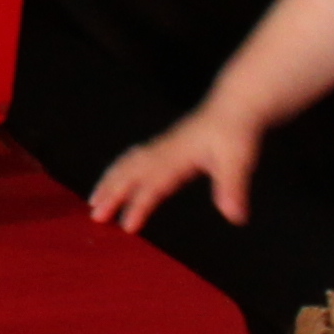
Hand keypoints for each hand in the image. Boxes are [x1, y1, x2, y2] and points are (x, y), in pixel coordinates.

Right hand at [88, 108, 259, 230]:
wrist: (234, 106)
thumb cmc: (236, 133)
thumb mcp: (239, 162)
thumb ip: (233, 189)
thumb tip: (234, 217)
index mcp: (178, 156)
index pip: (153, 184)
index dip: (139, 205)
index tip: (126, 227)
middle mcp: (164, 151)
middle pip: (130, 172)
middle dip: (111, 194)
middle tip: (94, 216)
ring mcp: (162, 146)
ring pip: (127, 164)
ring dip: (109, 182)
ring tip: (93, 200)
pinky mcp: (164, 145)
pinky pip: (133, 158)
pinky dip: (118, 170)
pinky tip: (116, 178)